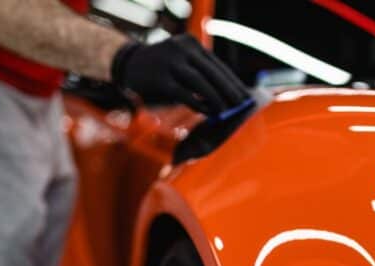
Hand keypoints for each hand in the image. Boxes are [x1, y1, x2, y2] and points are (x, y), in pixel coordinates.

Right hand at [110, 34, 247, 113]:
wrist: (128, 65)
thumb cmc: (162, 69)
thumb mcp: (183, 64)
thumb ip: (202, 75)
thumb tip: (227, 96)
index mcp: (191, 44)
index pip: (218, 65)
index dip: (233, 81)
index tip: (245, 95)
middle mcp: (182, 49)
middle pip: (212, 72)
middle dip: (229, 90)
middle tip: (242, 105)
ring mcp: (171, 63)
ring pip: (200, 82)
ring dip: (216, 98)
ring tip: (227, 111)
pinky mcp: (161, 79)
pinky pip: (185, 94)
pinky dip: (199, 104)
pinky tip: (209, 112)